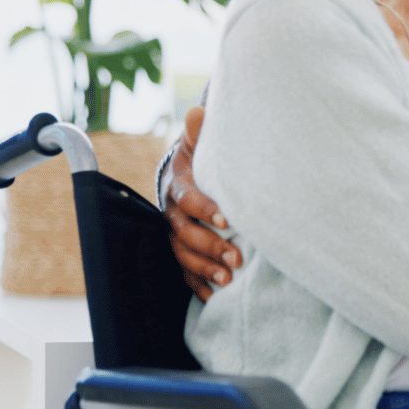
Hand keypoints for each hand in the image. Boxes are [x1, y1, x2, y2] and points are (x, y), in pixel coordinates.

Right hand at [165, 106, 243, 301]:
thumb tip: (198, 111)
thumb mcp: (202, 142)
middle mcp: (171, 211)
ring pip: (182, 255)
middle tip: (237, 259)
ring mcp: (173, 232)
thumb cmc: (203, 157)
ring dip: (204, 269)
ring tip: (228, 281)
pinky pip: (183, 271)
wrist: (189, 171)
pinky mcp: (179, 248)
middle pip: (184, 233)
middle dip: (210, 247)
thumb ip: (201, 132)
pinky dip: (197, 285)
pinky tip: (214, 297)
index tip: (229, 219)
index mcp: (178, 184)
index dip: (205, 209)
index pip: (187, 199)